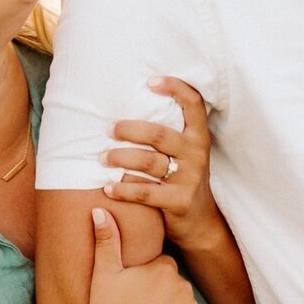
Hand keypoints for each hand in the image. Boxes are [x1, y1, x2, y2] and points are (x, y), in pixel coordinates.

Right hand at [80, 207, 207, 303]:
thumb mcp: (102, 275)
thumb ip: (106, 240)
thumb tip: (100, 209)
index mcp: (162, 268)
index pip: (161, 266)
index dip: (146, 279)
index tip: (132, 293)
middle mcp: (182, 285)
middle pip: (174, 284)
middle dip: (160, 293)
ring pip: (184, 303)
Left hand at [102, 79, 224, 256]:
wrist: (201, 222)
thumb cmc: (182, 180)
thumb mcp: (184, 154)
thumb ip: (167, 135)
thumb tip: (124, 110)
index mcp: (198, 137)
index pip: (193, 103)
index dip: (174, 88)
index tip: (149, 81)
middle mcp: (196, 154)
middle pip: (158, 134)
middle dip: (129, 130)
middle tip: (109, 129)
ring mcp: (189, 178)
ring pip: (148, 162)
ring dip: (120, 158)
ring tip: (103, 158)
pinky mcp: (179, 201)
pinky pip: (144, 192)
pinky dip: (122, 189)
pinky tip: (107, 188)